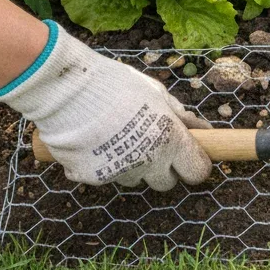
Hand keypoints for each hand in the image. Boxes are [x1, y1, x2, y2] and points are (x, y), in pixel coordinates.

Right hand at [0, 22, 212, 189]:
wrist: (67, 89)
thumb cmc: (116, 85)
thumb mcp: (156, 93)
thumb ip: (179, 116)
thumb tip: (202, 129)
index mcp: (171, 141)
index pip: (197, 172)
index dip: (194, 164)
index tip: (188, 156)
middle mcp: (150, 163)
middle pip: (166, 183)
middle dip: (162, 168)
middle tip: (149, 145)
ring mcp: (121, 173)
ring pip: (134, 179)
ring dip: (132, 165)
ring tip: (116, 137)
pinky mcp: (93, 178)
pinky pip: (105, 176)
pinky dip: (102, 164)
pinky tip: (94, 142)